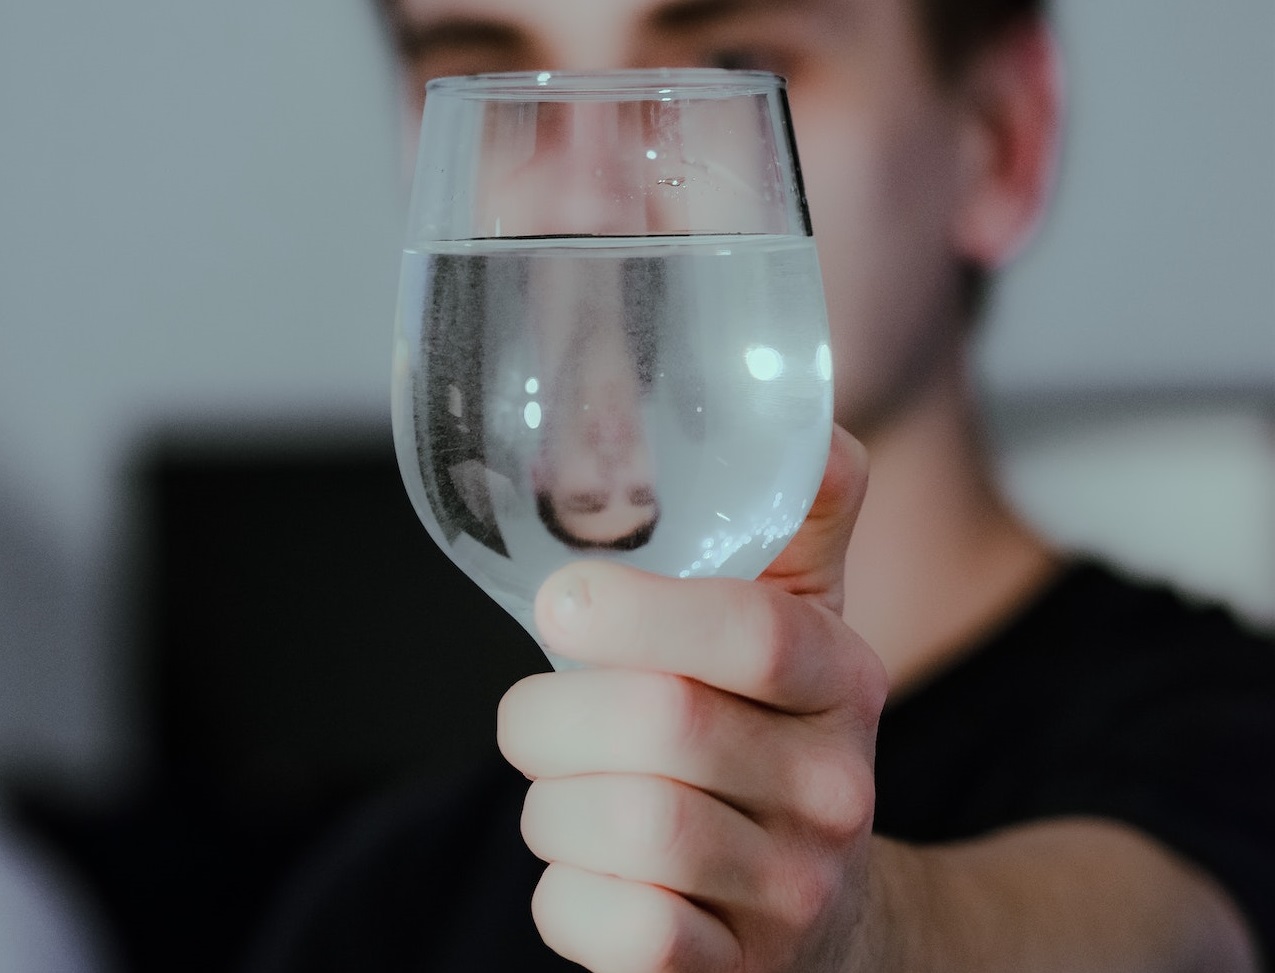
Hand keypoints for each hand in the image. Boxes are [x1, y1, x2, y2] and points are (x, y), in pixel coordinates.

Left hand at [498, 427, 888, 971]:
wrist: (827, 918)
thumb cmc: (773, 740)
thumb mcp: (799, 623)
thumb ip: (795, 516)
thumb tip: (799, 407)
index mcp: (843, 683)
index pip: (757, 633)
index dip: (641, 611)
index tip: (561, 603)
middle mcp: (835, 791)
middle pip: (663, 727)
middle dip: (554, 713)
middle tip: (536, 716)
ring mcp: (794, 895)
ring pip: (621, 826)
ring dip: (553, 803)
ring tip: (568, 793)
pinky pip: (613, 930)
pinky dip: (566, 896)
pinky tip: (591, 875)